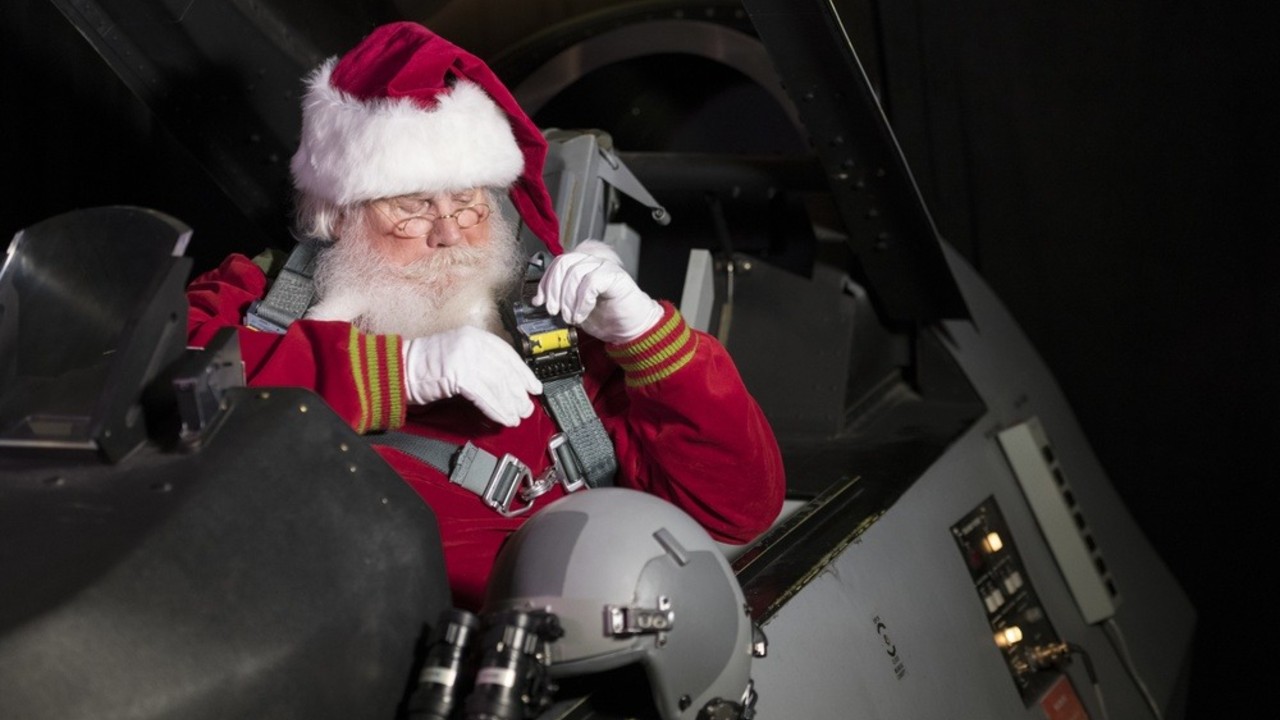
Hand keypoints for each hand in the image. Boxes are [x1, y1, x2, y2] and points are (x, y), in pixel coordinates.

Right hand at [402, 327, 542, 426]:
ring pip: (498, 384)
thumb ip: (480, 364)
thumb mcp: (457, 356)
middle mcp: (472, 342)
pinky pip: (485, 395)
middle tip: (526, 407)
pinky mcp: (458, 373)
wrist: (396, 369)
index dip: (523, 373)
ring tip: (516, 416)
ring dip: (509, 404)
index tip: (533, 386)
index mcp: (474, 335)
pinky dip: (497, 409)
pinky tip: (503, 418)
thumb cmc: (422, 367)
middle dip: (518, 392)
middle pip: (505, 370)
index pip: (507, 354)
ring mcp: (465, 356)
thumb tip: (506, 384)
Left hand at [532, 240, 662, 343]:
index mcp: (581, 267)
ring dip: (568, 299)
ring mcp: (604, 266)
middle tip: (554, 310)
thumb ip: (559, 300)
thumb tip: (539, 299)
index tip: (540, 301)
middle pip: (563, 264)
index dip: (545, 282)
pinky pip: (591, 282)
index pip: (557, 264)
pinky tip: (583, 313)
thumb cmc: (607, 318)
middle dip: (554, 290)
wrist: (631, 329)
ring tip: (571, 317)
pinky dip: (582, 301)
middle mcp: (592, 262)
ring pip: (575, 273)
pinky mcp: (615, 275)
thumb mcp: (574, 309)